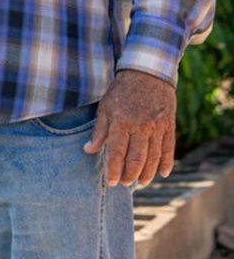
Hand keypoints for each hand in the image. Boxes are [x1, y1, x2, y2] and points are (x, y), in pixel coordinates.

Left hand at [84, 69, 176, 186]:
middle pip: (136, 158)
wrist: (147, 74)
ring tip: (140, 183)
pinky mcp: (169, 126)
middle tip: (125, 184)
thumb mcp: (105, 108)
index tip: (111, 183)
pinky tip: (162, 173)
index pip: (116, 153)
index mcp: (121, 122)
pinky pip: (168, 149)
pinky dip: (166, 163)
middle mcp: (140, 127)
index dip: (113, 170)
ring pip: (153, 157)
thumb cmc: (121, 92)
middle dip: (130, 175)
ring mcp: (157, 127)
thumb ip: (99, 131)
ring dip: (147, 173)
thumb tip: (88, 150)